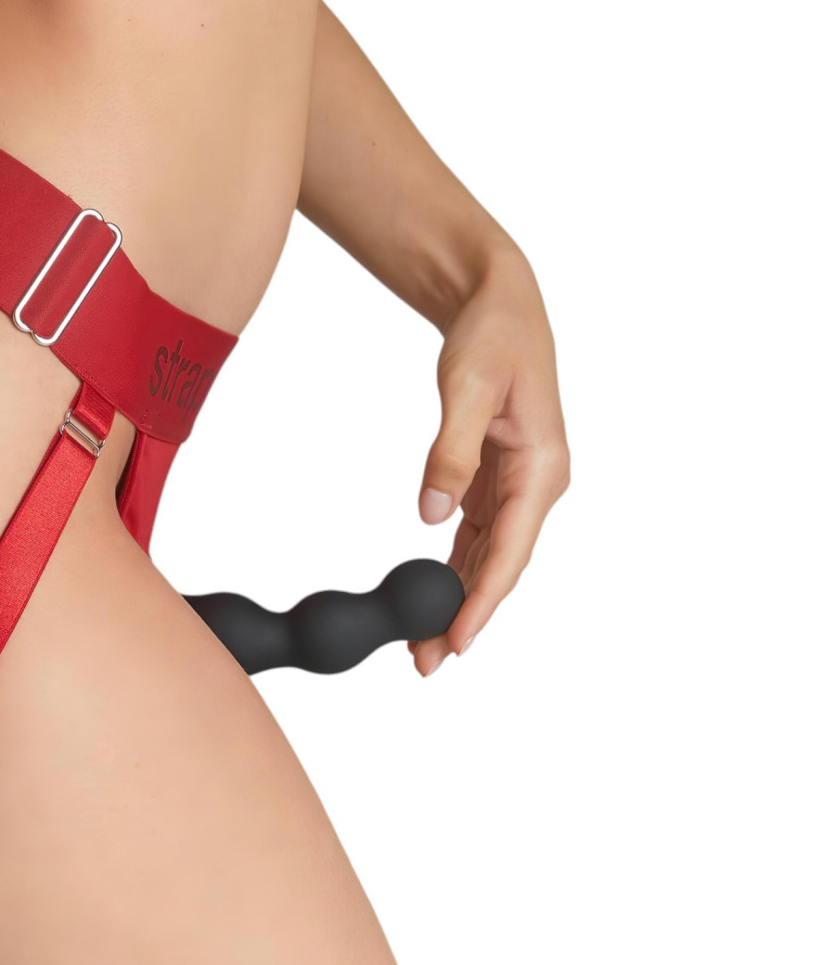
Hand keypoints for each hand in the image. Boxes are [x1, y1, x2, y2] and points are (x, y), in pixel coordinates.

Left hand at [409, 248, 569, 674]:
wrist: (500, 302)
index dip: (483, 601)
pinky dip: (455, 565)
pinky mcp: (496, 477)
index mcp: (543, 468)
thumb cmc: (492, 337)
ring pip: (487, 555)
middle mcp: (538, 483)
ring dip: (458, 597)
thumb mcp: (466, 387)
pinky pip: (477, 533)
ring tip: (422, 643)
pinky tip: (431, 593)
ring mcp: (519, 483)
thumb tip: (431, 516)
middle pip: (500, 565)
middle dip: (465, 614)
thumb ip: (449, 453)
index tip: (456, 641)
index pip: (510, 550)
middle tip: (426, 663)